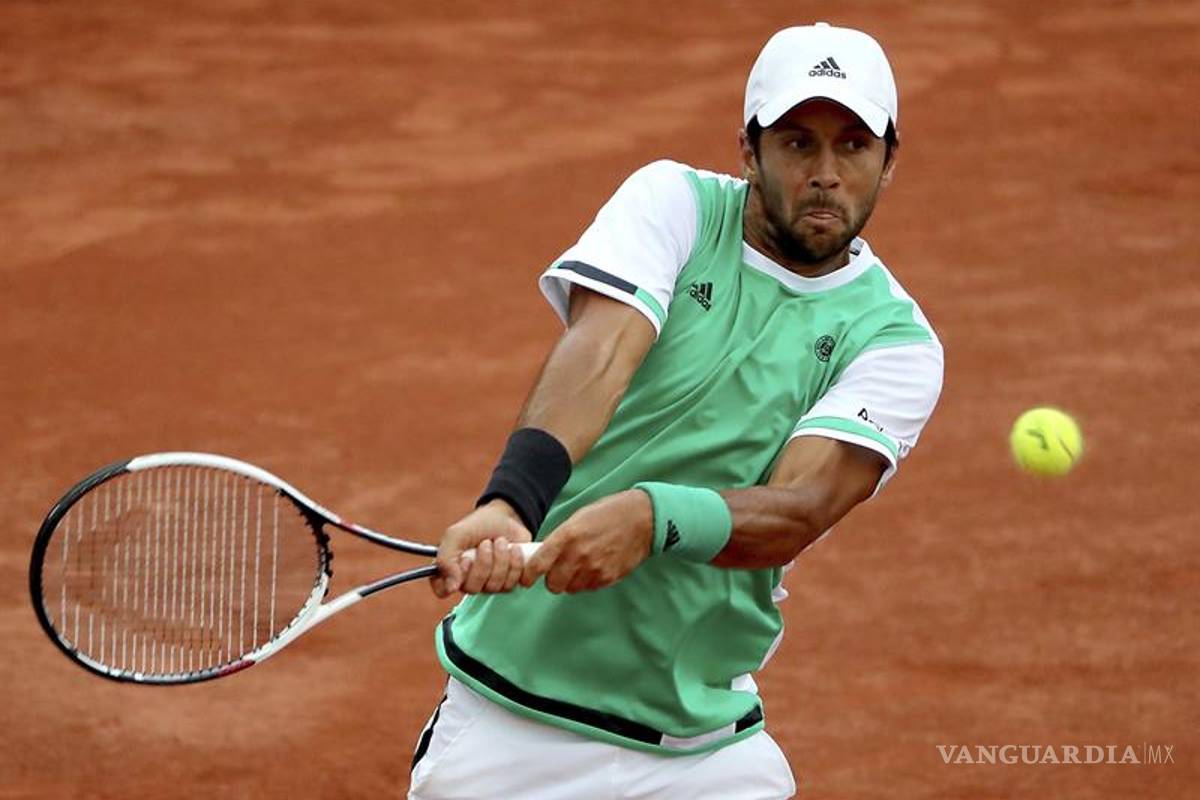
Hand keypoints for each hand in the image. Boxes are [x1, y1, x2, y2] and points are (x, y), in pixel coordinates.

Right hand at [432, 500, 531, 597]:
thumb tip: (451, 588)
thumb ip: (446, 559)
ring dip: (502, 559)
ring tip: (501, 541)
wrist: (505, 517)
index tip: (466, 560)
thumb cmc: (477, 526)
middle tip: (487, 543)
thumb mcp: (456, 535)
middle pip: (474, 588)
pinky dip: (519, 563)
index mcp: (451, 571)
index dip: (456, 578)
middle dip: (484, 562)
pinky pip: (520, 582)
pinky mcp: (514, 580)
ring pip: (498, 586)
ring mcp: (493, 584)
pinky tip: (515, 549)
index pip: (443, 591)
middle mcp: (470, 582)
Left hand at [520, 489, 652, 592]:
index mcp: (568, 535)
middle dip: (553, 580)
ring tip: (581, 566)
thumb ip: (561, 538)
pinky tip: (595, 566)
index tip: (526, 579)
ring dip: (571, 581)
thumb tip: (544, 556)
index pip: (539, 564)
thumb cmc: (608, 514)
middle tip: (558, 571)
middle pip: (553, 584)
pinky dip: (588, 581)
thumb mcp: (578, 518)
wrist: (643, 519)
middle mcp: (579, 554)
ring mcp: (595, 568)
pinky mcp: (608, 578)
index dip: (528, 575)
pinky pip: (589, 587)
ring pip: (571, 588)